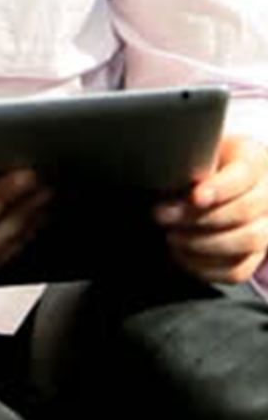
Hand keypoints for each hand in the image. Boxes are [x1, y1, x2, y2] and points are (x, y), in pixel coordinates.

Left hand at [158, 134, 267, 283]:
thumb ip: (190, 160)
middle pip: (244, 211)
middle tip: (162, 215)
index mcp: (255, 160)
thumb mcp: (198, 150)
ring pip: (248, 241)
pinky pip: (239, 269)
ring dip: (203, 243)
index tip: (194, 196)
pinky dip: (207, 267)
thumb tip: (169, 173)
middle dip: (199, 217)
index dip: (219, 189)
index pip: (244, 175)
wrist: (213, 180)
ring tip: (171, 236)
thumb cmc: (201, 162)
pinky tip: (181, 255)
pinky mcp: (257, 254)